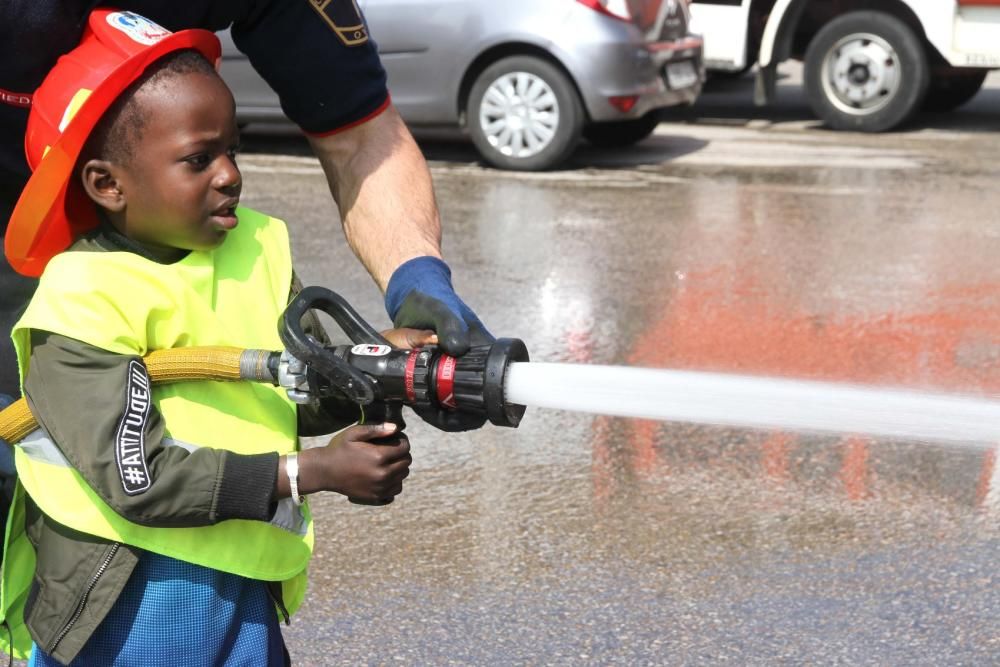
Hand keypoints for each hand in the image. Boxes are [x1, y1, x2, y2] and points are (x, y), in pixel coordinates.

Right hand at [306, 423, 411, 502]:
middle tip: (393, 450)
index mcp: (379, 456)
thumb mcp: (354, 433)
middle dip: (402, 454)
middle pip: (406, 462)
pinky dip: (395, 482)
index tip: (397, 439)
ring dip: (399, 468)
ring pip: (403, 476)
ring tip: (389, 462)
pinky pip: (396, 489)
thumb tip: (395, 428)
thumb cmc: (339, 450)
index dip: (403, 441)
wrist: (325, 472)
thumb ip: (376, 429)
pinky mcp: (376, 496)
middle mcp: (383, 473)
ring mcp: (380, 487)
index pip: (405, 448)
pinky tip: (386, 475)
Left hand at [384, 257, 493, 431]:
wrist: (411, 299)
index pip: (496, 383)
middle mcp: (475, 362)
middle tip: (438, 416)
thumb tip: (458, 348)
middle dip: (461, 415)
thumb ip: (448, 324)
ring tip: (426, 411)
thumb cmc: (429, 300)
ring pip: (461, 403)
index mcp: (482, 348)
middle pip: (478, 401)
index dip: (485, 404)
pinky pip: (444, 398)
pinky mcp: (442, 374)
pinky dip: (435, 406)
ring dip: (447, 414)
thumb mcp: (438, 308)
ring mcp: (459, 369)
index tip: (467, 414)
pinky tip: (420, 404)